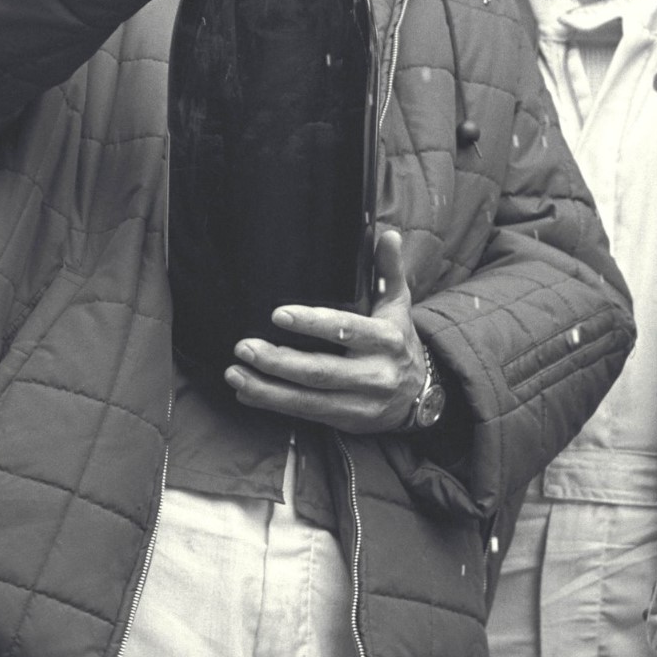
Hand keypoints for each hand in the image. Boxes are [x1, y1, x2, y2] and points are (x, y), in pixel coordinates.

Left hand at [224, 229, 425, 432]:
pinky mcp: (346, 421)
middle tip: (244, 346)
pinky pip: (306, 414)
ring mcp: (360, 403)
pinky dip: (273, 404)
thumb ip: (389, 269)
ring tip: (234, 374)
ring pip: (308, 400)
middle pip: (321, 371)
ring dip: (267, 389)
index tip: (278, 315)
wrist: (422, 395)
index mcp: (388, 340)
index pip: (348, 329)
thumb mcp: (399, 304)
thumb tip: (389, 235)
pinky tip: (246, 393)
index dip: (313, 324)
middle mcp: (375, 374)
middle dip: (278, 361)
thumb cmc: (399, 340)